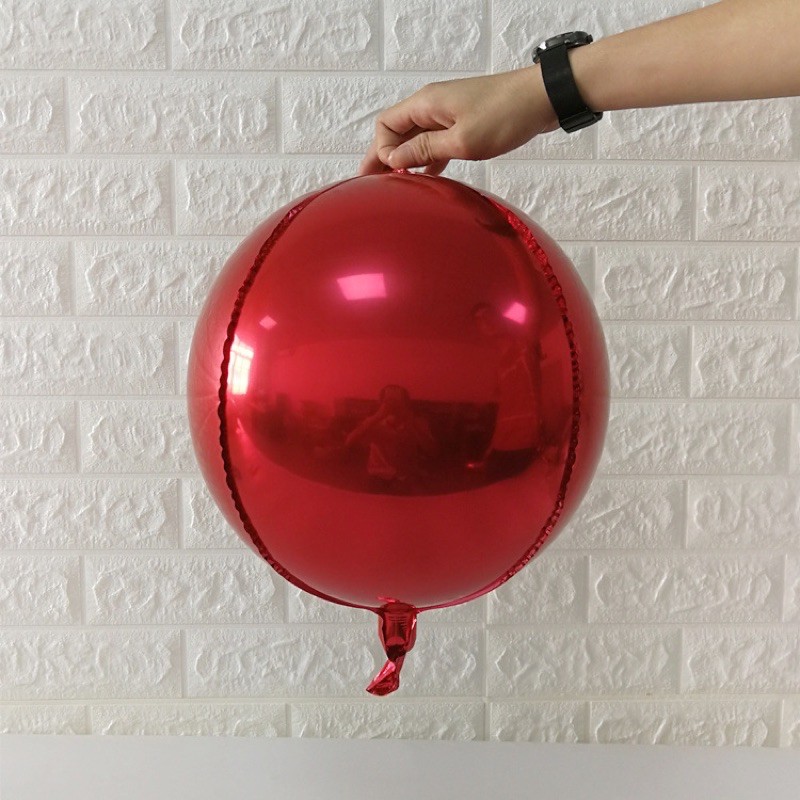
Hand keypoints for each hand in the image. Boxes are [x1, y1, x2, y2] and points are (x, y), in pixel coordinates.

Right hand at [358, 66, 557, 175]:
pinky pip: (436, 141)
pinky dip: (429, 159)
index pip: (386, 125)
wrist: (542, 99)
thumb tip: (394, 158)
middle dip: (385, 156)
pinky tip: (429, 178)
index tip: (389, 174)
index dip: (380, 150)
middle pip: (397, 132)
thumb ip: (425, 151)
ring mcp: (448, 114)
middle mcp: (432, 106)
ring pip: (417, 138)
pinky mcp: (464, 123)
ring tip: (398, 186)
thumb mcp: (461, 141)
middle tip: (374, 185)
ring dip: (407, 160)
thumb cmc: (505, 116)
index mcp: (426, 104)